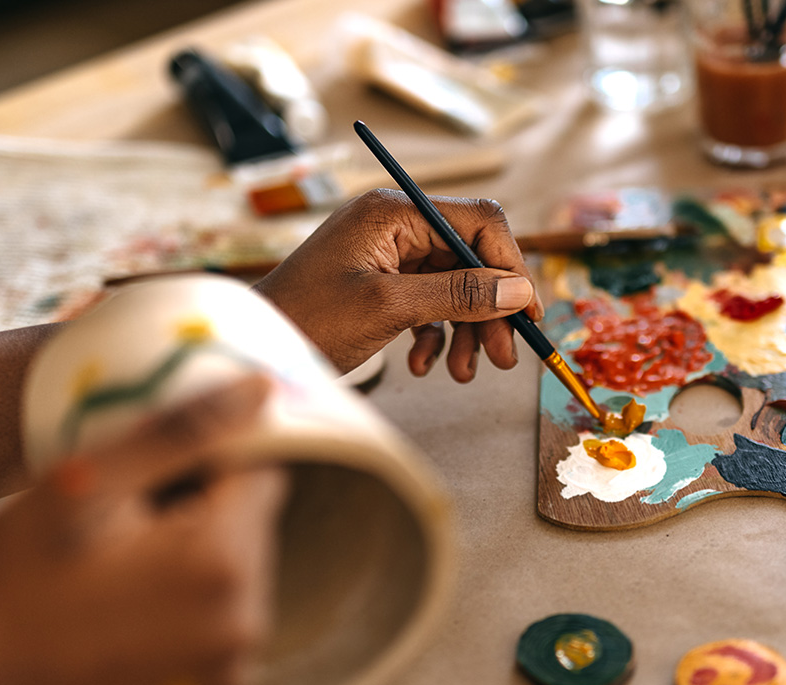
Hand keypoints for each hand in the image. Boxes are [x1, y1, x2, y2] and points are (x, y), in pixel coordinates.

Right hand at [0, 376, 285, 684]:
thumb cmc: (4, 592)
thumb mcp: (82, 486)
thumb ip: (180, 434)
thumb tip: (257, 392)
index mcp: (221, 564)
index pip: (261, 473)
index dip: (208, 460)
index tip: (153, 472)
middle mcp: (242, 625)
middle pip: (250, 527)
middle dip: (195, 514)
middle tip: (116, 527)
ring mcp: (225, 672)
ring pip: (233, 576)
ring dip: (186, 563)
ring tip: (109, 575)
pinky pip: (213, 626)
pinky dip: (180, 611)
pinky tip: (118, 614)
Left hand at [255, 189, 543, 381]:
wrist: (257, 347)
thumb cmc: (308, 319)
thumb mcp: (390, 307)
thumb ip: (458, 295)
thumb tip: (517, 291)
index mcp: (394, 212)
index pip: (478, 222)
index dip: (509, 266)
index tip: (527, 312)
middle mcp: (395, 224)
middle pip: (470, 258)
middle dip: (489, 309)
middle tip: (504, 357)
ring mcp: (388, 253)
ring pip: (454, 286)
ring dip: (467, 330)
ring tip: (463, 372)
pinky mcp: (382, 282)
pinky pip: (430, 303)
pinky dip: (436, 334)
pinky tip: (423, 362)